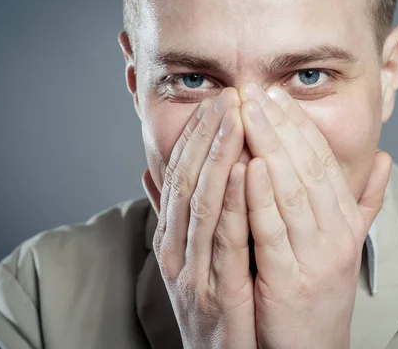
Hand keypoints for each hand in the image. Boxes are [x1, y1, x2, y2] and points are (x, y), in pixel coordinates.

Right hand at [142, 88, 256, 348]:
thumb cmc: (211, 303)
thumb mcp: (186, 256)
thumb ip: (175, 214)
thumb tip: (151, 173)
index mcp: (171, 236)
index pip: (181, 173)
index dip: (197, 134)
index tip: (216, 100)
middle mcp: (175, 247)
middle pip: (189, 179)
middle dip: (207, 134)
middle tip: (228, 94)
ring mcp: (191, 269)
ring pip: (203, 201)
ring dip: (219, 155)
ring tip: (236, 116)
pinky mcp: (214, 291)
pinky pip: (225, 239)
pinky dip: (234, 202)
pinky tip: (246, 169)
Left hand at [239, 83, 391, 348]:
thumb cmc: (320, 293)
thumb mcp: (346, 244)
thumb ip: (365, 202)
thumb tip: (385, 159)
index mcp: (346, 222)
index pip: (323, 162)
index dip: (301, 126)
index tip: (277, 96)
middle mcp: (337, 234)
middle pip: (308, 168)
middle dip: (281, 126)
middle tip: (257, 91)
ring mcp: (317, 257)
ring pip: (293, 191)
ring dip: (270, 148)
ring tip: (248, 113)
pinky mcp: (291, 281)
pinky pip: (274, 231)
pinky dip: (260, 197)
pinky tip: (247, 164)